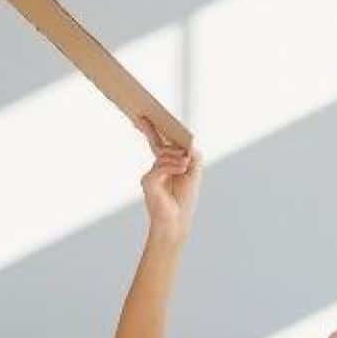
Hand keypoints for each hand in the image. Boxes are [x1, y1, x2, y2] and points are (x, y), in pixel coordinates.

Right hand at [136, 117, 201, 241]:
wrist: (177, 221)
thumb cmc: (184, 200)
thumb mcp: (194, 173)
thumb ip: (193, 155)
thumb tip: (188, 144)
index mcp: (167, 165)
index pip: (158, 143)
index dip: (151, 130)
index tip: (142, 117)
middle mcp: (157, 168)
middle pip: (154, 143)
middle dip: (150, 129)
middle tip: (144, 116)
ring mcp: (151, 175)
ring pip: (164, 155)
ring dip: (177, 158)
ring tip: (185, 166)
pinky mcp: (148, 182)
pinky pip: (161, 167)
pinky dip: (174, 167)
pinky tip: (181, 169)